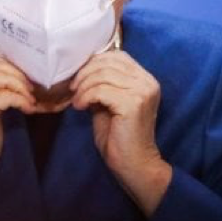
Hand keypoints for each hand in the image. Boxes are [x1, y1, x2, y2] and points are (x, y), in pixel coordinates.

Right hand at [0, 53, 62, 220]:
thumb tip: (16, 75)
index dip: (5, 63)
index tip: (20, 77)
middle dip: (17, 74)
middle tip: (30, 88)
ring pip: (1, 77)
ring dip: (21, 87)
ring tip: (30, 99)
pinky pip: (6, 95)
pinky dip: (21, 100)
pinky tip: (28, 109)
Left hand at [70, 50, 171, 215]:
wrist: (134, 165)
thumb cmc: (120, 136)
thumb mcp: (110, 103)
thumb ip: (104, 84)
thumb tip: (83, 70)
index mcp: (145, 79)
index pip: (118, 55)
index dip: (94, 63)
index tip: (79, 79)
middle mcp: (148, 81)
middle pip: (109, 61)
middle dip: (85, 73)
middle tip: (73, 89)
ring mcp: (142, 91)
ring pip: (103, 75)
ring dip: (83, 87)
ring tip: (77, 101)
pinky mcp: (132, 104)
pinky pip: (100, 90)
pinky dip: (85, 97)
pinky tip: (80, 108)